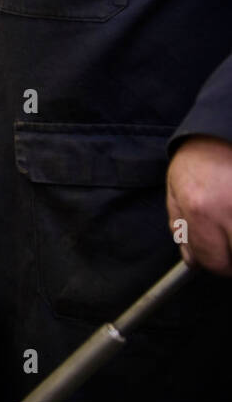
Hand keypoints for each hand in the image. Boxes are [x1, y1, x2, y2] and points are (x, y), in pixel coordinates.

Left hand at [166, 135, 231, 275]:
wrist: (215, 136)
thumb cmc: (195, 165)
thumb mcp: (175, 196)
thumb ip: (181, 231)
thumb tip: (193, 262)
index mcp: (199, 210)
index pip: (214, 261)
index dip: (217, 265)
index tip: (219, 259)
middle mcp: (227, 210)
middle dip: (231, 260)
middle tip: (227, 244)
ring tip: (229, 229)